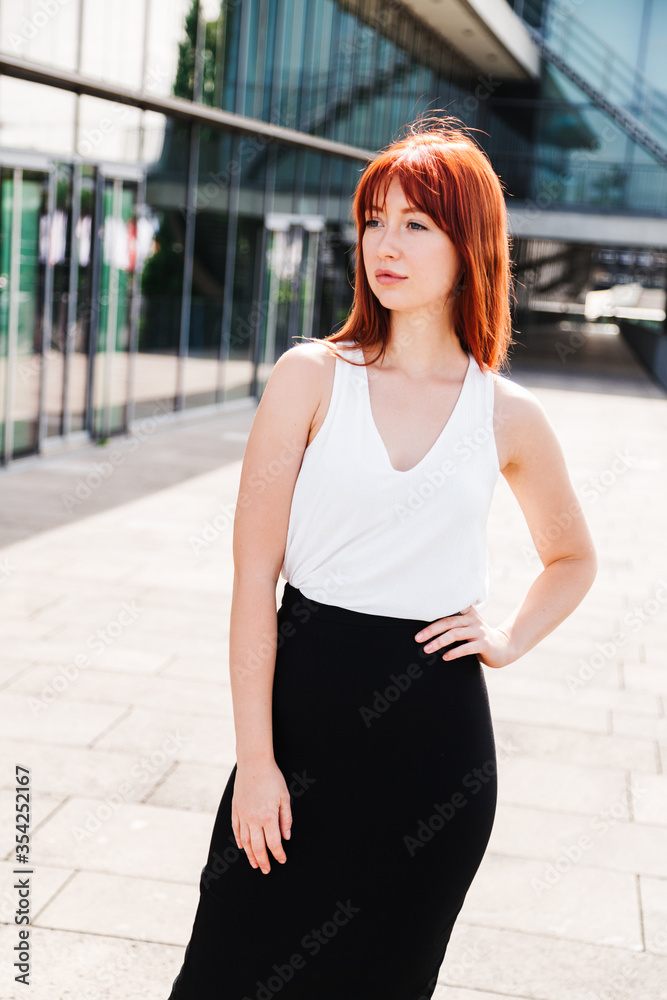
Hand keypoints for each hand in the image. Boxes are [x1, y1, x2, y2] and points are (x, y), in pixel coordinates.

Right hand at [231, 759, 292, 873]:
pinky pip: (236, 829)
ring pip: (245, 841)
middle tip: (266, 870)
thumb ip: (286, 819)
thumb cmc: (272, 778)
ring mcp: (242, 815)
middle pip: (258, 847)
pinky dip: (239, 840)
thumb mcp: (285, 797)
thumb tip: (286, 837)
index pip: (274, 843)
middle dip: (263, 860)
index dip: (278, 854)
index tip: (282, 860)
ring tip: (255, 864)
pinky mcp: (235, 809)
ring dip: (250, 855)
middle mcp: (253, 819)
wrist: (254, 763)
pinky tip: (242, 847)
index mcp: (268, 817)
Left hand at [414, 606, 514, 669]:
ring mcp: (479, 632)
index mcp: (467, 614)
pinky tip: (445, 657)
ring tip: (427, 649)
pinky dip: (454, 652)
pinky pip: (467, 648)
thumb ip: (453, 624)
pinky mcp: (484, 644)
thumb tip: (426, 632)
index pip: (448, 609)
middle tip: (417, 638)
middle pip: (448, 622)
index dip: (434, 611)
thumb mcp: (467, 627)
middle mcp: (472, 620)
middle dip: (431, 630)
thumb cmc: (479, 638)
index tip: (419, 614)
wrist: (504, 647)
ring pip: (455, 634)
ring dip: (439, 642)